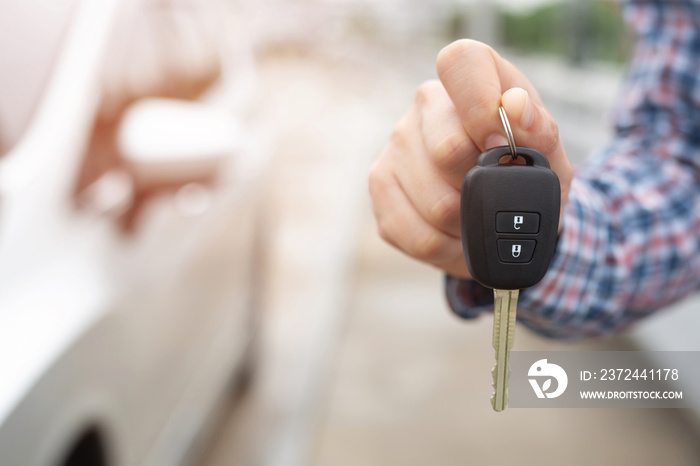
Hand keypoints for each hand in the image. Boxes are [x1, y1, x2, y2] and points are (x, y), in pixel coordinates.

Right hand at [369, 39, 572, 278]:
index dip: (480, 104)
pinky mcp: (380, 188)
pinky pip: (417, 235)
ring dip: (469, 227)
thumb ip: (540, 130)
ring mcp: (397, 146)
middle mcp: (427, 105)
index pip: (460, 63)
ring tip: (479, 220)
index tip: (498, 144)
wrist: (505, 218)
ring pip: (434, 203)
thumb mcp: (550, 157)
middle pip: (446, 149)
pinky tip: (457, 235)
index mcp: (472, 79)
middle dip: (482, 188)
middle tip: (496, 196)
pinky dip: (448, 248)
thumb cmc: (527, 176)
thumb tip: (515, 105)